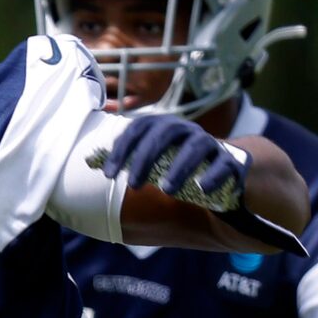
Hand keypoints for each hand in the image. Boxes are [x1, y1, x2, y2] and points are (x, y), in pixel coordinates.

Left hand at [87, 114, 246, 213]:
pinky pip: (223, 165)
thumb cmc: (177, 162)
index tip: (109, 175)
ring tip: (166, 190)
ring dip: (179, 168)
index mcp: (163, 126)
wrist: (223, 166)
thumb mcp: (152, 159)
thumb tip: (87, 160)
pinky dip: (213, 176)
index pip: (139, 128)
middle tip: (134, 186)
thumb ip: (126, 158)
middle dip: (146, 159)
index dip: (122, 149)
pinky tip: (202, 189)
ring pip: (195, 148)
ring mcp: (209, 144)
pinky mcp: (230, 161)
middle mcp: (186, 130)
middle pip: (164, 134)